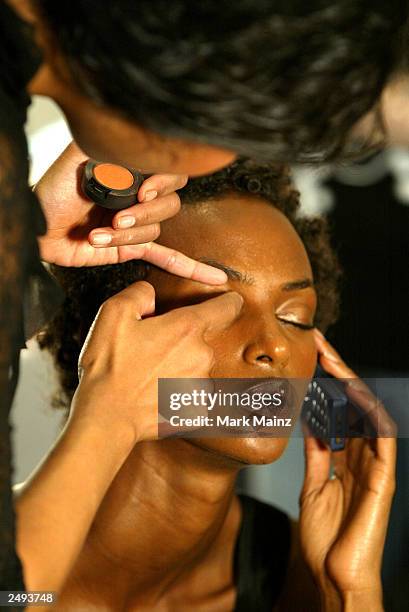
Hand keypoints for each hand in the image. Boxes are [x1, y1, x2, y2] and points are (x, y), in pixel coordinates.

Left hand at [35, 141, 225, 283]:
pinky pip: (166, 256)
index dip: (163, 182)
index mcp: (135, 173)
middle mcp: (140, 197)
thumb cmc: (54, 191)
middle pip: (169, 205)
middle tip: (119, 217)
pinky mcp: (132, 249)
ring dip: (125, 236)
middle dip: (144, 214)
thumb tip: (130, 132)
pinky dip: (189, 267)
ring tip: (98, 235)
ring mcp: (138, 224)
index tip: (143, 189)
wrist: (39, 227)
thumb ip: (105, 143)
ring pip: (154, 231)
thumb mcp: (78, 158)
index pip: (171, 174)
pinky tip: (212, 278)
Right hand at [71, 281, 242, 441]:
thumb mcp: (114, 312)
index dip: (228, 301)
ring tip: (148, 375)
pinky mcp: (196, 409)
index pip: (227, 307)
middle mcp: (202, 355)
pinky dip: (176, 392)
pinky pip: (190, 393)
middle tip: (151, 348)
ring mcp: (201, 385)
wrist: (107, 416)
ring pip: (195, 367)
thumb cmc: (110, 365)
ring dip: (179, 367)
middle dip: (182, 339)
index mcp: (187, 328)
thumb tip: (151, 295)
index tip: (228, 301)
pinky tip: (153, 394)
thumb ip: (140, 293)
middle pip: (202, 339)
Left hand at [299, 330, 395, 609]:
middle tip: (317, 343)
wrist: (333, 577)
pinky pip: (381, 438)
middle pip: (352, 404)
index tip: (308, 356)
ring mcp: (374, 466)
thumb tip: (310, 424)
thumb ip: (317, 455)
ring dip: (351, 383)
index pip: (338, 410)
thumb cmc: (325, 539)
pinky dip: (370, 412)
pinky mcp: (383, 479)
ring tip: (330, 358)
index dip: (325, 382)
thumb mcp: (314, 487)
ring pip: (368, 413)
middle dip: (336, 372)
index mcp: (346, 458)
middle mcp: (362, 456)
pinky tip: (353, 390)